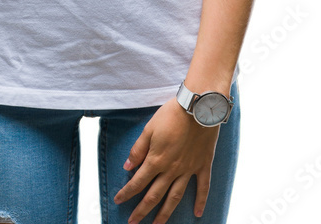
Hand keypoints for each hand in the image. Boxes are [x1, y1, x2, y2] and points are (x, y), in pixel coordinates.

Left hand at [114, 99, 219, 222]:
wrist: (197, 108)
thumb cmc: (171, 115)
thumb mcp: (149, 129)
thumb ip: (138, 149)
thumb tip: (127, 167)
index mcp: (156, 160)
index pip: (138, 182)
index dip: (127, 193)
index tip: (118, 201)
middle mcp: (172, 169)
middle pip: (155, 195)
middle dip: (142, 210)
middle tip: (133, 223)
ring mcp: (188, 169)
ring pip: (175, 197)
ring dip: (165, 213)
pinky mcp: (202, 165)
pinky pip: (202, 187)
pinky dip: (201, 201)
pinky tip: (198, 214)